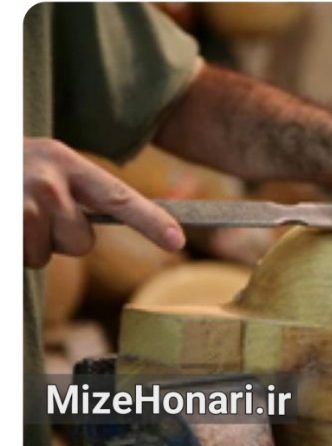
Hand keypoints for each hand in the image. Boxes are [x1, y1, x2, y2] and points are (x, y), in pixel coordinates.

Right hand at [23, 138, 184, 267]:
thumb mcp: (43, 167)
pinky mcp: (8, 225)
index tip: (177, 239)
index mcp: (67, 162)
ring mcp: (24, 203)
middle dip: (60, 239)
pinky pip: (23, 259)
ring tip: (13, 215)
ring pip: (46, 255)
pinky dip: (13, 251)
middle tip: (31, 214)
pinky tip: (4, 225)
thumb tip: (103, 231)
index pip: (119, 197)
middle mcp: (50, 181)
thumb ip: (77, 193)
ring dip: (29, 245)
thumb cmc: (11, 171)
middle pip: (82, 242)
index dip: (151, 221)